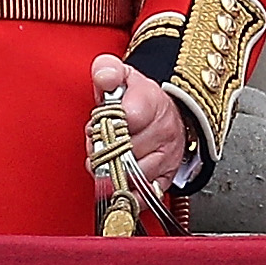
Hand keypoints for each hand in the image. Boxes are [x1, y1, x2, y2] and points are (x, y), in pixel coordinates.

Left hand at [90, 55, 190, 187]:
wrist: (165, 114)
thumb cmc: (138, 98)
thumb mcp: (122, 75)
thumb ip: (108, 70)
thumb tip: (105, 76)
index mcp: (152, 102)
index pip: (129, 118)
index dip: (104, 126)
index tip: (97, 126)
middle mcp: (164, 130)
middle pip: (126, 151)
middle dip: (103, 151)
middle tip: (97, 145)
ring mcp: (168, 155)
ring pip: (133, 175)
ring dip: (112, 172)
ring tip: (106, 160)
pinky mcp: (168, 177)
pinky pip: (146, 195)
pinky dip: (129, 194)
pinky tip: (118, 185)